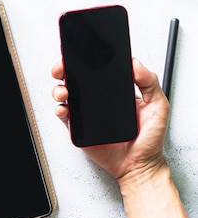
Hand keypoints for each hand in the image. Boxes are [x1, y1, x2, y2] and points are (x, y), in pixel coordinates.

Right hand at [51, 58, 169, 182]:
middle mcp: (96, 99)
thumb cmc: (149, 137)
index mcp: (112, 89)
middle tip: (61, 68)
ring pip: (64, 94)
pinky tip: (65, 108)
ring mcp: (85, 113)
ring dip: (58, 88)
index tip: (77, 53)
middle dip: (62, 70)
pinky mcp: (77, 127)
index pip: (94, 70)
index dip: (82, 60)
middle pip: (73, 78)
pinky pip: (64, 115)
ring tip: (64, 91)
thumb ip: (149, 82)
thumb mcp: (158, 104)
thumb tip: (135, 63)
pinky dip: (60, 109)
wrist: (139, 164)